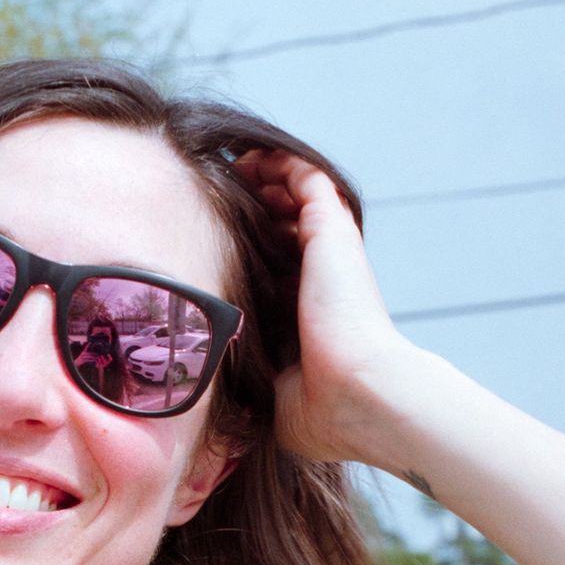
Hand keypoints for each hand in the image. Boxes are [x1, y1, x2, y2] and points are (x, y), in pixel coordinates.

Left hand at [230, 147, 423, 467]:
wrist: (354, 394)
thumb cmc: (315, 406)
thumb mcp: (269, 389)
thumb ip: (247, 376)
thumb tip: (211, 386)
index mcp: (308, 311)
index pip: (275, 266)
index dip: (246, 248)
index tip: (210, 242)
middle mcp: (322, 275)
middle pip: (284, 225)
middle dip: (252, 206)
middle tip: (213, 195)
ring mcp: (330, 250)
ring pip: (296, 194)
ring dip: (263, 178)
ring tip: (229, 168)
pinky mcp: (331, 230)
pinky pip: (305, 178)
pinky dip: (277, 163)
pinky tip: (246, 159)